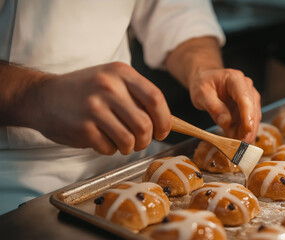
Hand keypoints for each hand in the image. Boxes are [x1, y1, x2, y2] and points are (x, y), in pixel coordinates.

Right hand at [22, 62, 170, 154]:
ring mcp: (94, 107)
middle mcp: (108, 87)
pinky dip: (109, 149)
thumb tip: (166, 122)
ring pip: (129, 140)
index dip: (164, 120)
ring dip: (128, 147)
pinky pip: (109, 148)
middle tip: (139, 141)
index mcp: (120, 72)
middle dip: (146, 140)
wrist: (42, 96)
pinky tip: (100, 139)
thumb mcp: (111, 80)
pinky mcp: (82, 127)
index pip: (155, 99)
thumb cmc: (84, 90)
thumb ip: (137, 95)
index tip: (162, 131)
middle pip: (145, 124)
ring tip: (120, 142)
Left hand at [188, 68, 260, 142]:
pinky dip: (242, 132)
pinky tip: (235, 140)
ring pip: (252, 117)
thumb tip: (226, 122)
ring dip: (246, 132)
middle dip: (248, 128)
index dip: (247, 115)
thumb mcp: (202, 94)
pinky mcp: (247, 107)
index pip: (245, 98)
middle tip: (241, 146)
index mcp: (235, 79)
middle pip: (252, 109)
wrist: (205, 80)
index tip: (247, 130)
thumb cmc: (203, 84)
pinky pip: (247, 121)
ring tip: (236, 146)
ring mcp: (249, 97)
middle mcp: (246, 87)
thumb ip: (214, 107)